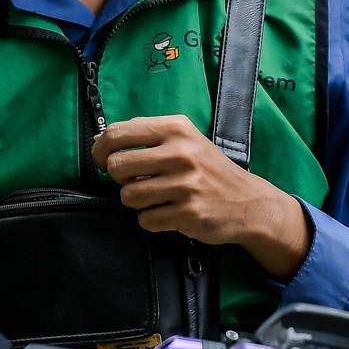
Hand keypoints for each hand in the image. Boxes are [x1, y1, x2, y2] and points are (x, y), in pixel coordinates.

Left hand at [92, 116, 311, 279]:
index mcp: (176, 128)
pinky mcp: (187, 212)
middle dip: (120, 179)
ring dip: (137, 202)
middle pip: (116, 167)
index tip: (103, 160)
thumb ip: (148, 136)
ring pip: (128, 196)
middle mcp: (180, 152)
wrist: (248, 201)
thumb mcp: (185, 139)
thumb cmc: (209, 170)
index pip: (118, 133)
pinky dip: (152, 220)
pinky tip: (170, 212)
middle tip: (136, 181)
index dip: (100, 150)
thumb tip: (102, 143)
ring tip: (157, 197)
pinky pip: (145, 220)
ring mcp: (185, 184)